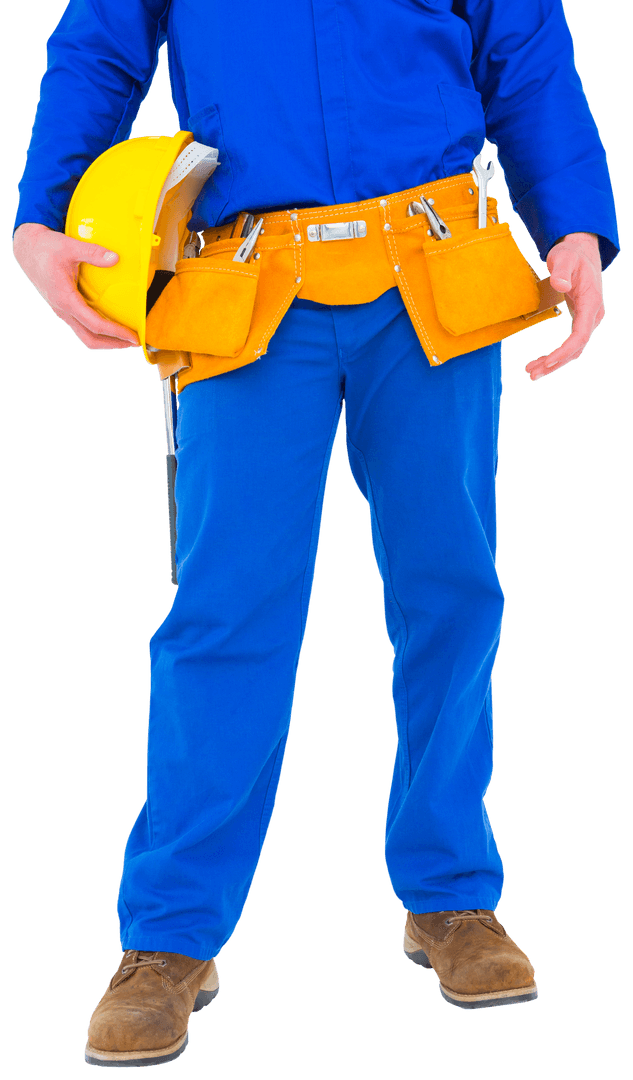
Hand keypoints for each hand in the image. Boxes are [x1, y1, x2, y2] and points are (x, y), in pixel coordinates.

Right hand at [12, 222, 138, 350]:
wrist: (28, 250)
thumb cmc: (48, 248)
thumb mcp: (70, 246)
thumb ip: (93, 252)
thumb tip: (115, 258)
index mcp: (65, 299)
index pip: (94, 324)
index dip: (116, 332)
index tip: (133, 336)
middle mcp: (63, 310)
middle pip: (90, 339)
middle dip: (114, 344)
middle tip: (134, 342)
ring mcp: (63, 312)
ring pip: (85, 336)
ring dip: (106, 341)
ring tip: (125, 338)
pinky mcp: (64, 309)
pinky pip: (82, 327)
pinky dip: (98, 332)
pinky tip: (111, 325)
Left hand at [525, 232, 604, 381]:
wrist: (581, 252)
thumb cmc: (572, 255)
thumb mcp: (564, 258)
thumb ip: (561, 271)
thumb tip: (560, 285)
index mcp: (591, 302)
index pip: (581, 334)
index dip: (565, 351)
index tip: (548, 362)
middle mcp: (593, 315)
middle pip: (576, 348)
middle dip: (555, 363)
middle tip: (532, 374)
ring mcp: (588, 319)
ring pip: (573, 350)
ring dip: (553, 363)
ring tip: (531, 371)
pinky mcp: (580, 321)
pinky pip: (570, 344)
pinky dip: (556, 355)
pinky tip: (540, 362)